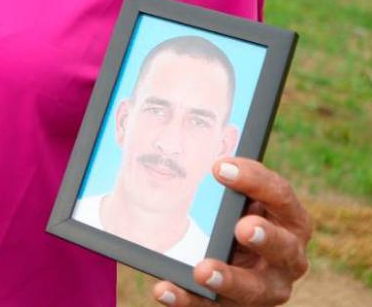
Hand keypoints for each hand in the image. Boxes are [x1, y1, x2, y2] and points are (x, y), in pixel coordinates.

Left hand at [152, 157, 311, 305]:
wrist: (236, 253)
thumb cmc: (240, 212)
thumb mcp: (241, 197)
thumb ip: (228, 187)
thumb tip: (200, 163)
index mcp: (290, 219)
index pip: (280, 195)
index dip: (254, 179)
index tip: (218, 167)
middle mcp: (289, 256)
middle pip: (283, 248)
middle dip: (264, 238)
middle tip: (242, 228)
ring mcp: (268, 287)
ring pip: (254, 289)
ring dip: (228, 280)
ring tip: (202, 272)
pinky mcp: (239, 306)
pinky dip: (188, 299)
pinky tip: (164, 289)